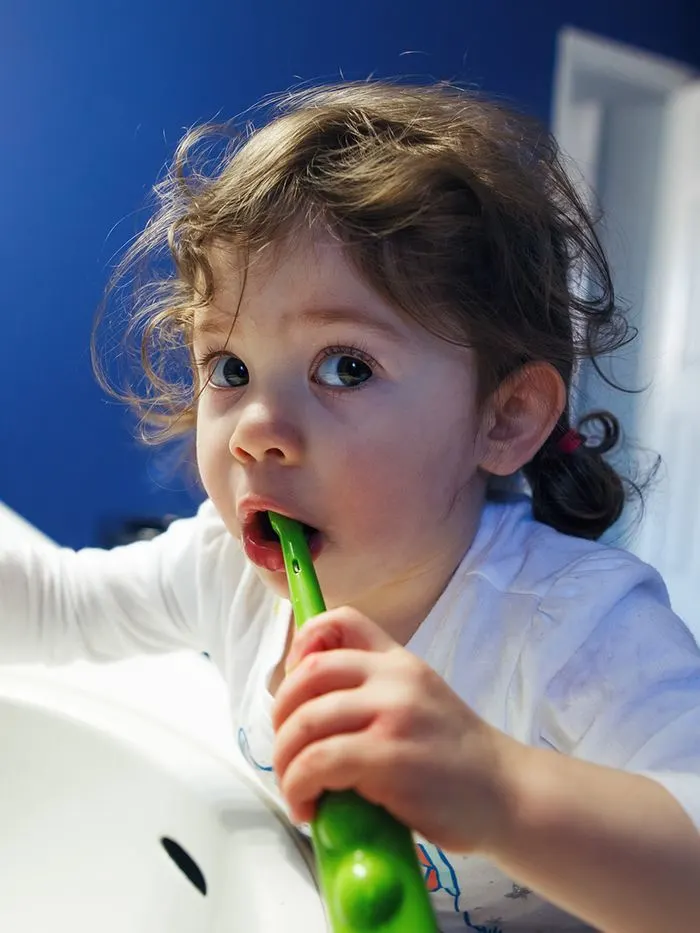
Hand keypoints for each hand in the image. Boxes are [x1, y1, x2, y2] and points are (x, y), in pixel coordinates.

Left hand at [272, 607, 522, 852]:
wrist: (508, 795)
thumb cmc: (457, 759)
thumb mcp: (421, 701)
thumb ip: (376, 692)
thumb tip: (308, 707)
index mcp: (400, 661)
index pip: (342, 621)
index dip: (302, 643)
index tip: (292, 683)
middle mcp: (394, 679)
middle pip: (308, 674)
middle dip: (280, 714)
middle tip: (286, 750)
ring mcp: (392, 715)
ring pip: (305, 722)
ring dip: (285, 760)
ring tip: (295, 789)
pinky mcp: (388, 758)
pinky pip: (318, 762)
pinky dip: (299, 787)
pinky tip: (309, 808)